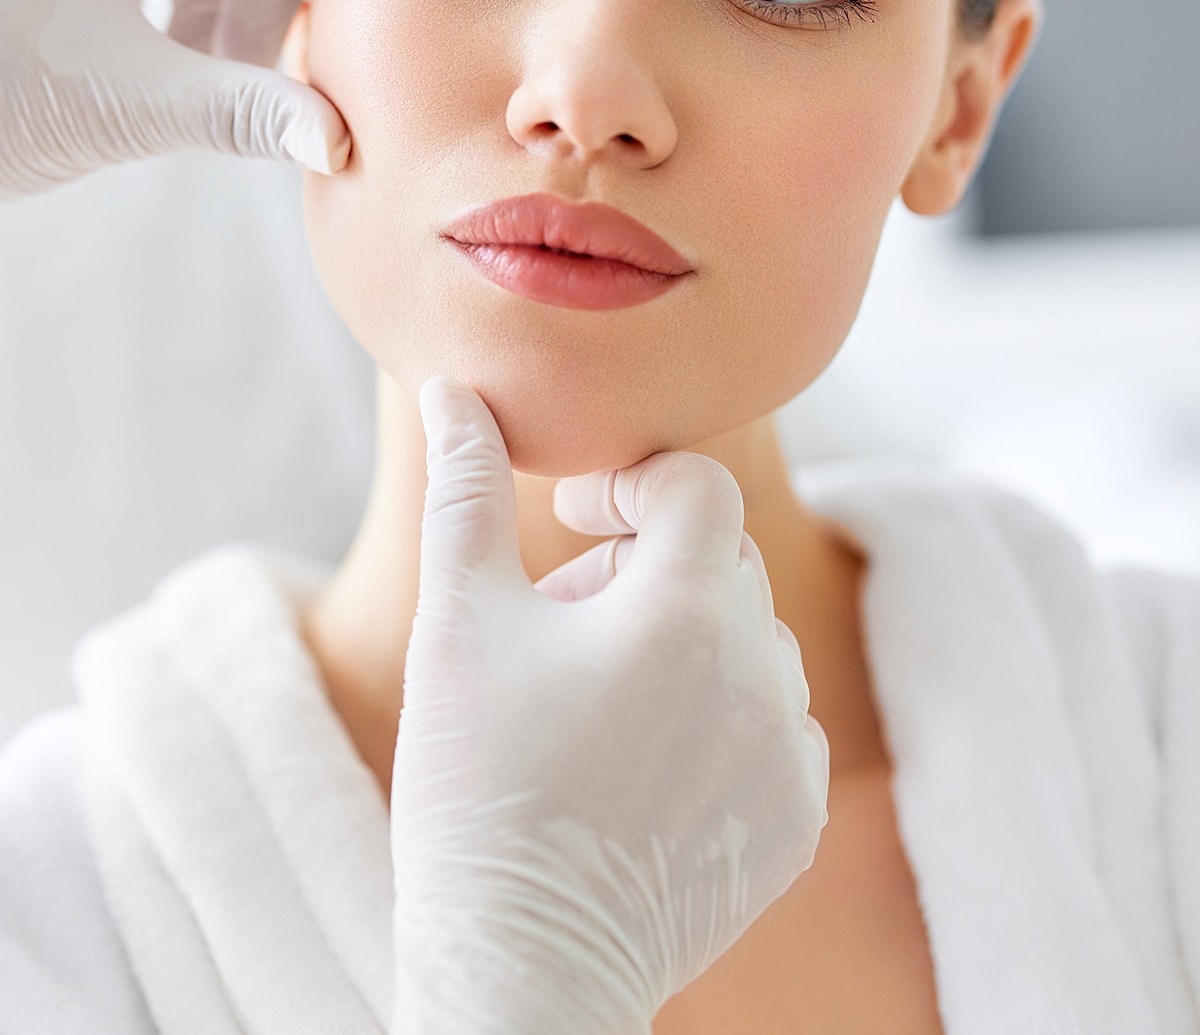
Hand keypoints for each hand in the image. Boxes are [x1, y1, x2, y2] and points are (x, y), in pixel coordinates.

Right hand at [390, 377, 829, 1034]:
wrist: (519, 970)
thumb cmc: (477, 783)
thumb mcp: (459, 621)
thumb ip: (465, 488)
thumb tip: (453, 389)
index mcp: (690, 610)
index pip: (698, 484)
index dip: (631, 485)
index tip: (574, 519)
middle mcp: (766, 673)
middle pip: (720, 559)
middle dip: (643, 565)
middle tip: (561, 624)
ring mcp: (789, 751)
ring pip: (748, 638)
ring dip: (681, 639)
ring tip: (594, 701)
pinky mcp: (796, 816)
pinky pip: (771, 719)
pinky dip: (716, 714)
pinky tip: (638, 763)